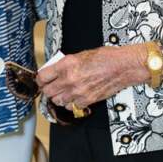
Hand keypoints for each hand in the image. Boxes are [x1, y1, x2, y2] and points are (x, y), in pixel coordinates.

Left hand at [36, 45, 151, 109]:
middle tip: (50, 86)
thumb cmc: (106, 58)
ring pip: (57, 101)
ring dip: (58, 97)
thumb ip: (66, 64)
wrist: (122, 67)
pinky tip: (74, 97)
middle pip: (47, 91)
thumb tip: (56, 70)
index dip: (40, 79)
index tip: (41, 79)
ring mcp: (78, 92)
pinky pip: (71, 106)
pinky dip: (70, 103)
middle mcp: (69, 79)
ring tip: (62, 92)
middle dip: (47, 89)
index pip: (42, 77)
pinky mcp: (86, 100)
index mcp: (66, 65)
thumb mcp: (80, 55)